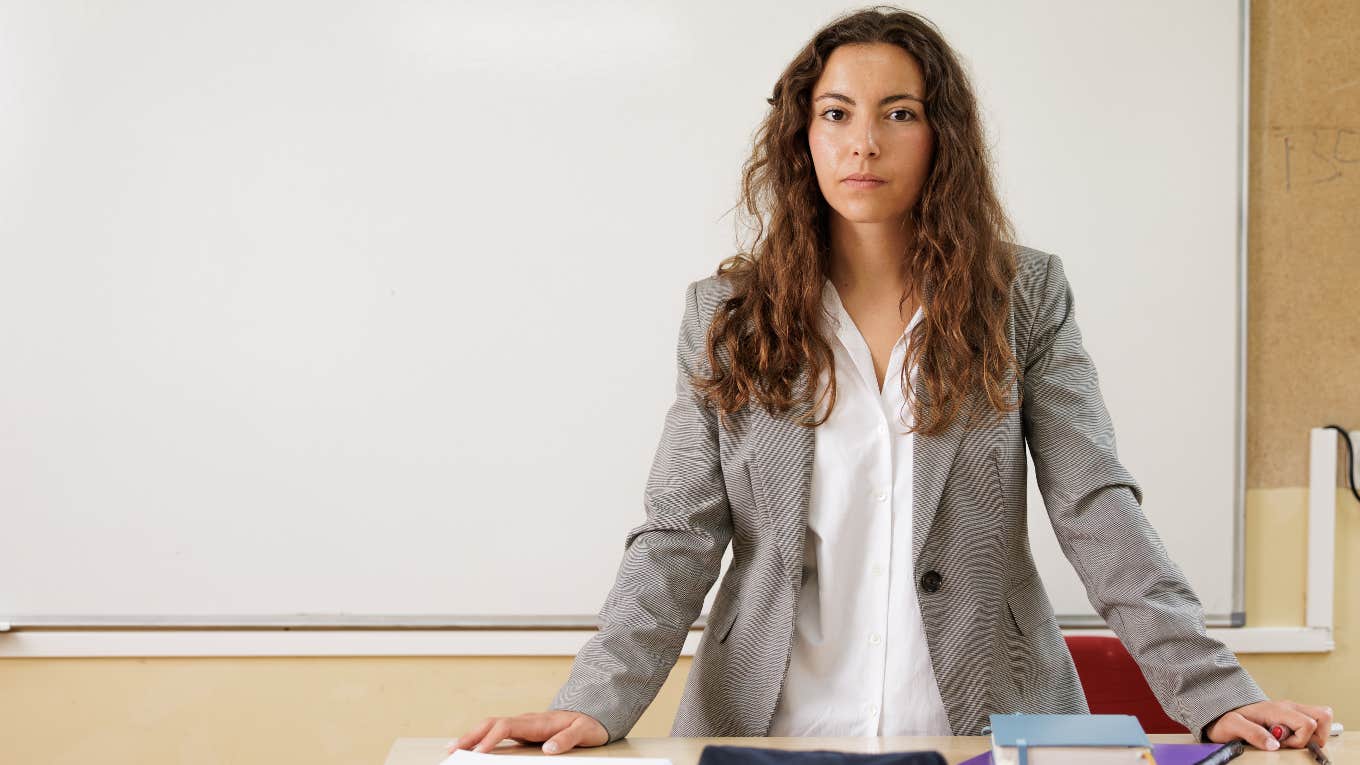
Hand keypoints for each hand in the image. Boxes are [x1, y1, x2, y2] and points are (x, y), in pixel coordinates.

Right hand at [448, 711, 608, 755]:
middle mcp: (526, 720)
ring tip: (453, 747)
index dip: (490, 739)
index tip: (478, 752)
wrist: (594, 712)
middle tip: (453, 749)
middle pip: (491, 724)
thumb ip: (567, 739)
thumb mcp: (584, 732)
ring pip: (491, 726)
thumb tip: (548, 749)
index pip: (506, 727)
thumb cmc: (588, 723)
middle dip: (471, 735)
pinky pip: (497, 732)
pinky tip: (471, 746)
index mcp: (538, 721)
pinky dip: (481, 738)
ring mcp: (523, 724)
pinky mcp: (522, 730)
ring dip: (471, 736)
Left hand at [1204, 699, 1333, 749]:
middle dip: (1315, 736)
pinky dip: (1307, 733)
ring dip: (1312, 734)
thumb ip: (1252, 733)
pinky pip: (1312, 722)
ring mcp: (1291, 710)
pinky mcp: (1290, 716)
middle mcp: (1288, 707)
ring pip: (1321, 718)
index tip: (1282, 744)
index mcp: (1277, 709)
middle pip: (1323, 716)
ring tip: (1289, 740)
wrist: (1220, 712)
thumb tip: (1274, 745)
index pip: (1308, 723)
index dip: (1301, 740)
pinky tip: (1287, 737)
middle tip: (1291, 742)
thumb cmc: (1225, 718)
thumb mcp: (1232, 726)